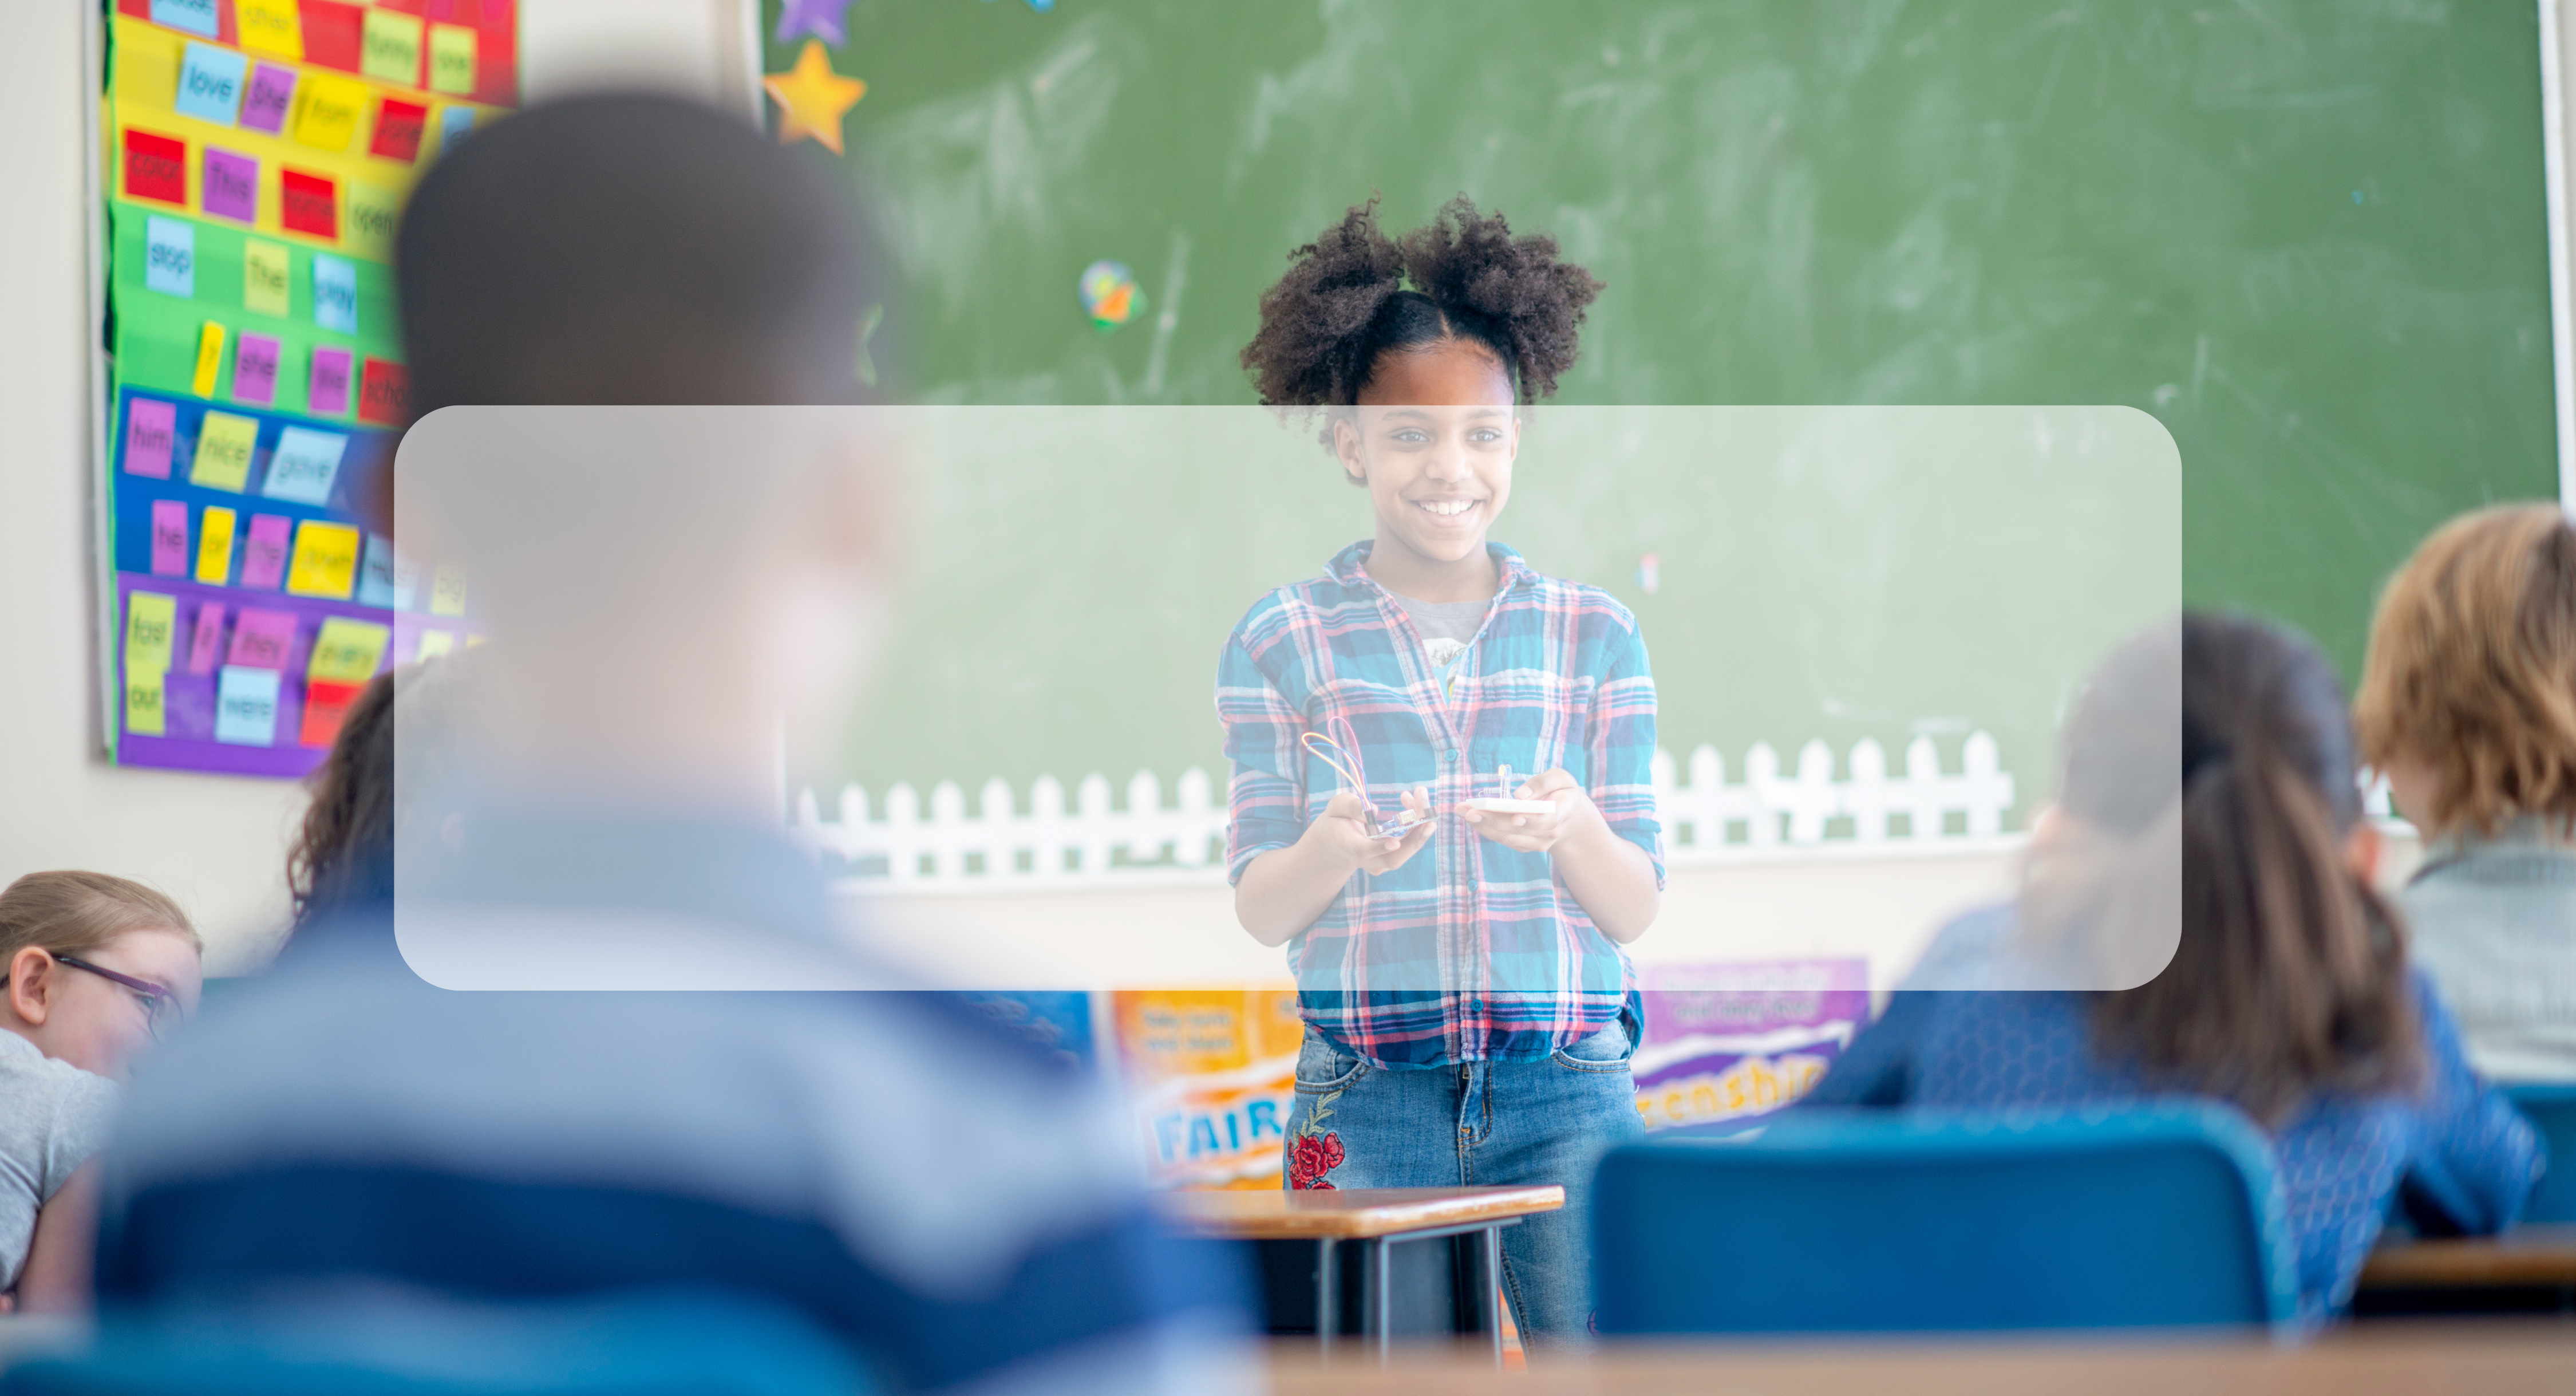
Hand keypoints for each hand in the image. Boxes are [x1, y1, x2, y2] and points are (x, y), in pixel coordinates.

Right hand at [1305, 788, 1434, 874]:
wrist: (1335, 846)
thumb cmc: (1335, 822)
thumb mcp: (1335, 807)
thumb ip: (1350, 806)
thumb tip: (1373, 810)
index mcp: (1347, 845)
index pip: (1363, 850)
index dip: (1379, 847)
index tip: (1395, 842)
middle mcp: (1365, 860)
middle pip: (1393, 857)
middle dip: (1414, 838)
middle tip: (1430, 818)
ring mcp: (1379, 864)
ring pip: (1404, 851)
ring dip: (1419, 825)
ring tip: (1420, 795)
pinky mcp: (1390, 860)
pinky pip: (1407, 846)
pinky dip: (1416, 825)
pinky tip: (1413, 800)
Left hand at [1463, 768, 1603, 853]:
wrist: (1571, 818)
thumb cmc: (1563, 792)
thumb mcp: (1561, 778)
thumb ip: (1543, 783)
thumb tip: (1520, 794)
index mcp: (1562, 813)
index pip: (1547, 821)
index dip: (1531, 820)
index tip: (1515, 817)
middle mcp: (1550, 833)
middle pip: (1519, 830)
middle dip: (1492, 820)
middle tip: (1469, 811)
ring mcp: (1537, 843)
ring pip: (1508, 837)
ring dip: (1483, 825)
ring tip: (1462, 811)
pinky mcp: (1525, 845)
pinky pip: (1503, 838)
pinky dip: (1486, 828)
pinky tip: (1470, 816)